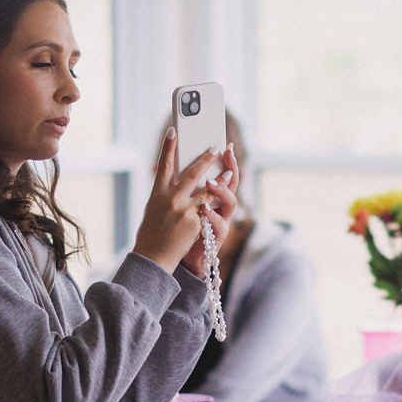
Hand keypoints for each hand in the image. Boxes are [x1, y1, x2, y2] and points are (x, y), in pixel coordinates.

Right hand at [133, 130, 223, 271]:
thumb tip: (182, 182)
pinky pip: (209, 209)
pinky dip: (215, 205)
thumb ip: (166, 194)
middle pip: (193, 172)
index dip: (168, 146)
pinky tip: (222, 200)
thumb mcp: (154, 209)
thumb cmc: (152, 233)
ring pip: (208, 190)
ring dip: (221, 181)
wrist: (153, 257)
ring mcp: (184, 210)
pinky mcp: (195, 222)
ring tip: (229, 173)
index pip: (163, 164)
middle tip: (216, 147)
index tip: (173, 131)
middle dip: (207, 158)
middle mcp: (170, 198)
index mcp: (157, 193)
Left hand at [183, 147, 240, 276]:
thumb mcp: (177, 202)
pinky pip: (219, 225)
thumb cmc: (173, 228)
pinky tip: (204, 208)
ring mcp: (220, 221)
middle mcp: (219, 206)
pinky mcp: (215, 237)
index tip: (224, 143)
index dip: (226, 159)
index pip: (223, 173)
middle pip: (230, 183)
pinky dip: (212, 216)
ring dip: (221, 190)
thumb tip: (171, 157)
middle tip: (220, 152)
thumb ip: (182, 185)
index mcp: (211, 196)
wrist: (170, 258)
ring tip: (210, 181)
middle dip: (228, 166)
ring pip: (230, 202)